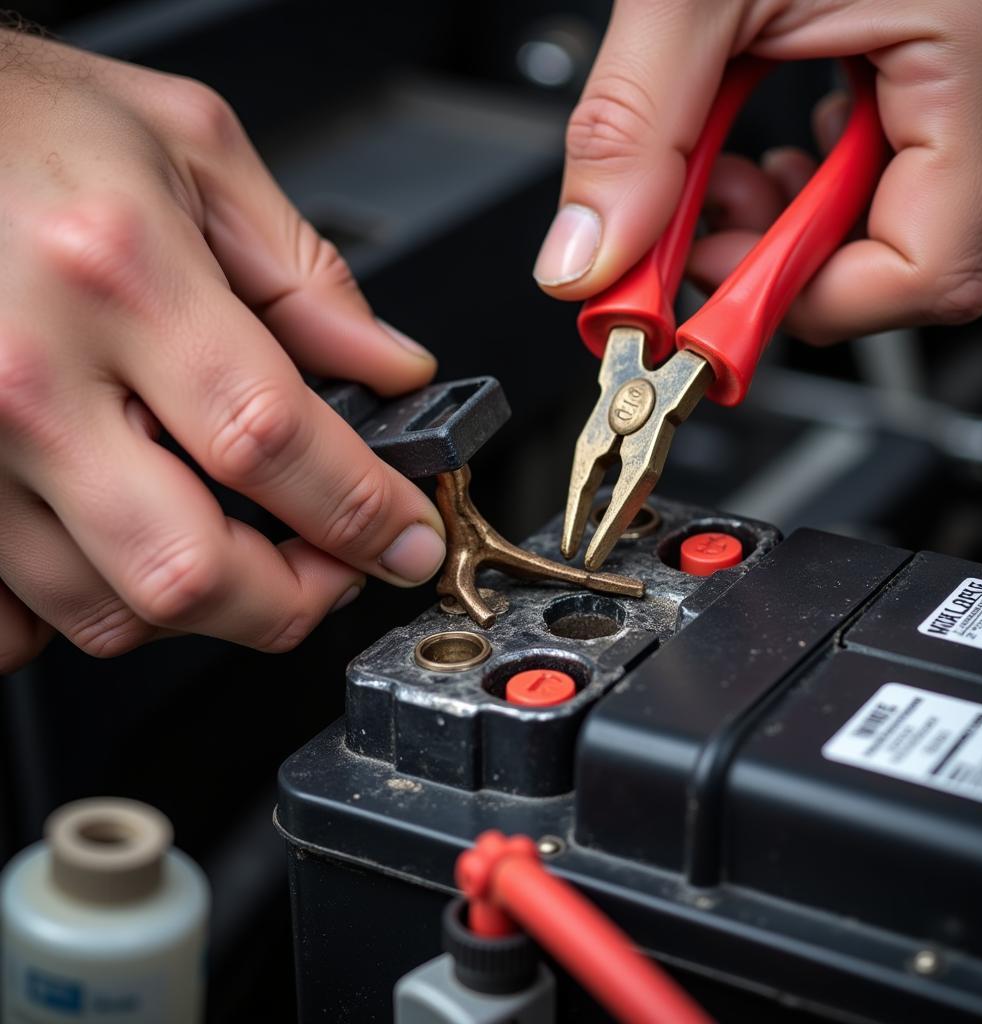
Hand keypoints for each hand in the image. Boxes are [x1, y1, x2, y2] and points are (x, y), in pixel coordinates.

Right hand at [0, 30, 446, 670]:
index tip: (406, 539)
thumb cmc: (22, 123)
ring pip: (108, 611)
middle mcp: (27, 374)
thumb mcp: (193, 154)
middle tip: (335, 571)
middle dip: (293, 600)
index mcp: (117, 272)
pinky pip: (15, 621)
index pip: (273, 440)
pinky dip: (90, 610)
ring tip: (245, 551)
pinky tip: (128, 554)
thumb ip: (305, 278)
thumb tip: (390, 369)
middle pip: (191, 570)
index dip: (364, 512)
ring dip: (206, 607)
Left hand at [534, 0, 981, 342]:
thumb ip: (633, 127)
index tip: (705, 303)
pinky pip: (875, 170)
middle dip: (778, 267)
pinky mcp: (930, 69)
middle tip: (693, 239)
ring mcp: (966, 79)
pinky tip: (751, 147)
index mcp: (978, 49)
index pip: (930, 269)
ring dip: (779, 228)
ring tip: (715, 181)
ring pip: (886, 224)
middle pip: (906, 261)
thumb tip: (588, 259)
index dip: (807, 303)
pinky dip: (795, 183)